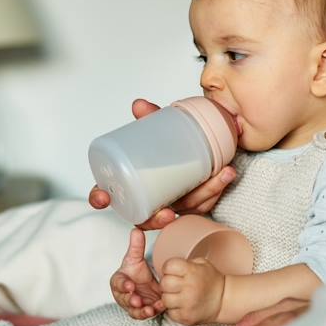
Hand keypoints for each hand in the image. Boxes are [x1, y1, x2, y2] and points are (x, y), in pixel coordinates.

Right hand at [88, 98, 235, 228]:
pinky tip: (226, 173)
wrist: (195, 149)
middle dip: (156, 220)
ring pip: (183, 210)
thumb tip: (140, 106)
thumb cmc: (168, 148)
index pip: (105, 194)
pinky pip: (205, 202)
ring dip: (201, 196)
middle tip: (167, 213)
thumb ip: (150, 120)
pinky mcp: (194, 203)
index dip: (99, 198)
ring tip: (216, 177)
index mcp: (130, 184)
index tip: (102, 197)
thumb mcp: (158, 133)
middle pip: (146, 217)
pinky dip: (216, 187)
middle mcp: (149, 200)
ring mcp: (173, 204)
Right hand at [110, 228, 164, 319]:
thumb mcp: (136, 258)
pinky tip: (159, 307)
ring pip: (134, 310)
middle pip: (124, 299)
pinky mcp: (142, 311)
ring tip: (149, 309)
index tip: (129, 285)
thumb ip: (136, 246)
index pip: (117, 283)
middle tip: (137, 300)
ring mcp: (133, 304)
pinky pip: (144, 314)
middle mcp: (124, 294)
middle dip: (130, 300)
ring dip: (140, 310)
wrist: (147, 284)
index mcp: (120, 280)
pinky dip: (150, 313)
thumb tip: (136, 229)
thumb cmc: (136, 272)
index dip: (122, 285)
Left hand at [161, 258, 224, 324]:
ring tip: (178, 296)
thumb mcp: (202, 264)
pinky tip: (182, 305)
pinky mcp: (186, 317)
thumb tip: (167, 268)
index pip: (168, 266)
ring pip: (165, 299)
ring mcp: (187, 304)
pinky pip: (170, 312)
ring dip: (169, 297)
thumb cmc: (212, 281)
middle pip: (164, 283)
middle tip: (175, 285)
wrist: (224, 300)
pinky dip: (174, 309)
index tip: (172, 272)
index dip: (168, 268)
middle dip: (167, 283)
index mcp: (192, 271)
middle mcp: (189, 287)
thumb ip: (184, 263)